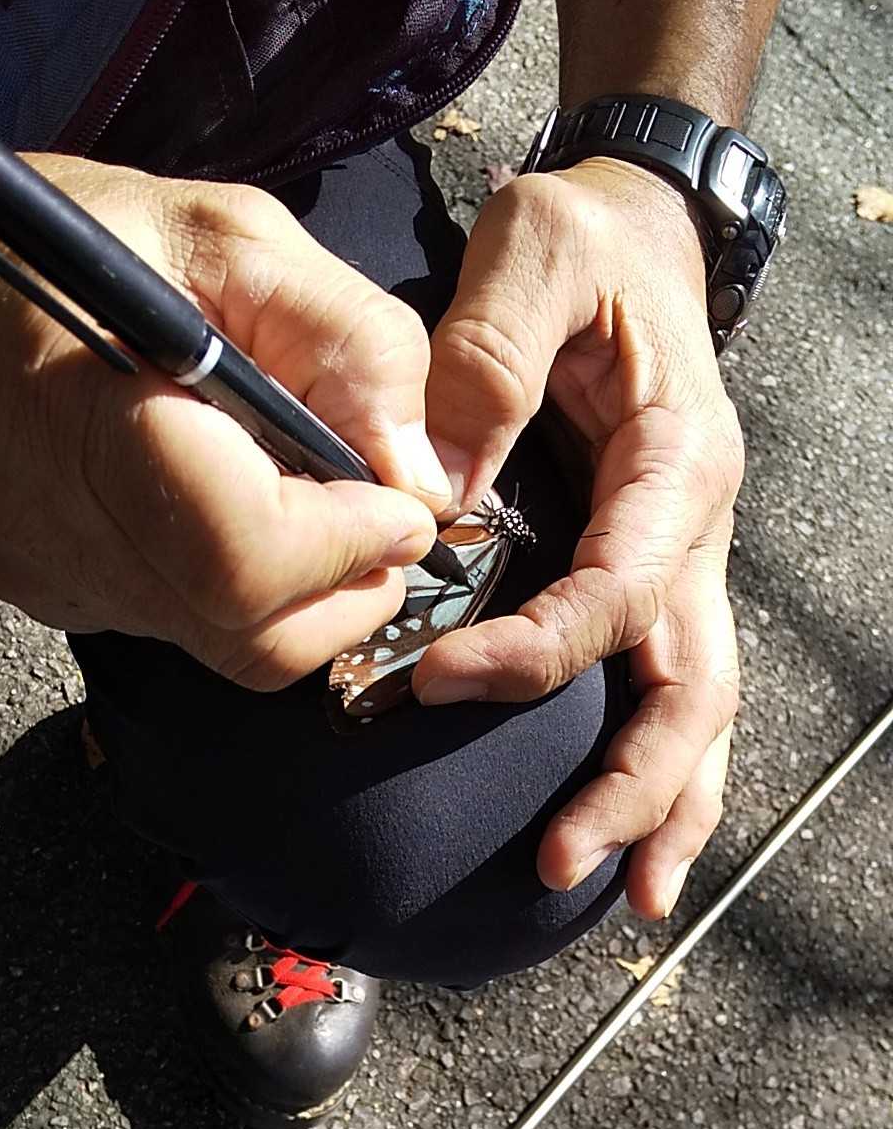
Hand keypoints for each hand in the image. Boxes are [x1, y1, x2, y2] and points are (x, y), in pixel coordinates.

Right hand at [0, 155, 449, 687]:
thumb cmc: (72, 238)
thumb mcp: (235, 239)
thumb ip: (351, 346)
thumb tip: (417, 474)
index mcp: (102, 426)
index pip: (248, 557)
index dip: (350, 544)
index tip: (400, 507)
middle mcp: (68, 530)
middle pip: (249, 636)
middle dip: (348, 593)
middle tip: (382, 525)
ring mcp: (55, 574)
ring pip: (221, 646)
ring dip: (301, 597)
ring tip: (317, 508)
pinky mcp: (52, 590)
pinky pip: (175, 625)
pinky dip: (238, 591)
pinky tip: (238, 509)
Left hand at [415, 156, 742, 917]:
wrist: (634, 235)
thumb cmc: (584, 239)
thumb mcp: (534, 250)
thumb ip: (486, 356)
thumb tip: (433, 488)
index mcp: (677, 461)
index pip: (623, 588)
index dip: (540, 650)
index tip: (442, 680)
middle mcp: (695, 528)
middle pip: (691, 683)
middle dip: (634, 781)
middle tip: (561, 862)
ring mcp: (681, 561)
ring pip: (695, 704)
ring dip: (661, 800)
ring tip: (617, 893)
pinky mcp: (648, 575)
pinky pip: (664, 684)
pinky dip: (656, 768)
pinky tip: (624, 839)